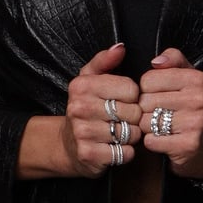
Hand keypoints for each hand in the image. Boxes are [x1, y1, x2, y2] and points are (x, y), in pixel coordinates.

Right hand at [62, 43, 141, 176]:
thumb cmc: (86, 106)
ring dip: (131, 136)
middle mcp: (80, 108)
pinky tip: (116, 147)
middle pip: (133, 112)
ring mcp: (83, 133)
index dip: (133, 97)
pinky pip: (125, 153)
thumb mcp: (91, 78)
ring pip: (131, 133)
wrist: (68, 144)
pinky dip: (126, 152)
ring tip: (119, 132)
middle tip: (122, 119)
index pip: (131, 89)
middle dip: (134, 118)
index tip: (122, 100)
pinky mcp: (89, 155)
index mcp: (83, 86)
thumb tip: (120, 47)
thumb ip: (106, 60)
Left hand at [139, 48, 202, 178]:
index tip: (160, 96)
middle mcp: (200, 99)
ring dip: (147, 127)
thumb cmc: (188, 108)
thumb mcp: (185, 77)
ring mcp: (196, 123)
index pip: (148, 79)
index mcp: (197, 79)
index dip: (147, 90)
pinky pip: (151, 140)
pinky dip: (152, 142)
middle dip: (146, 110)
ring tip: (161, 127)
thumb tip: (156, 62)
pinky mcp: (188, 145)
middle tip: (160, 114)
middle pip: (145, 101)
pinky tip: (164, 140)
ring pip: (146, 121)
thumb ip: (172, 59)